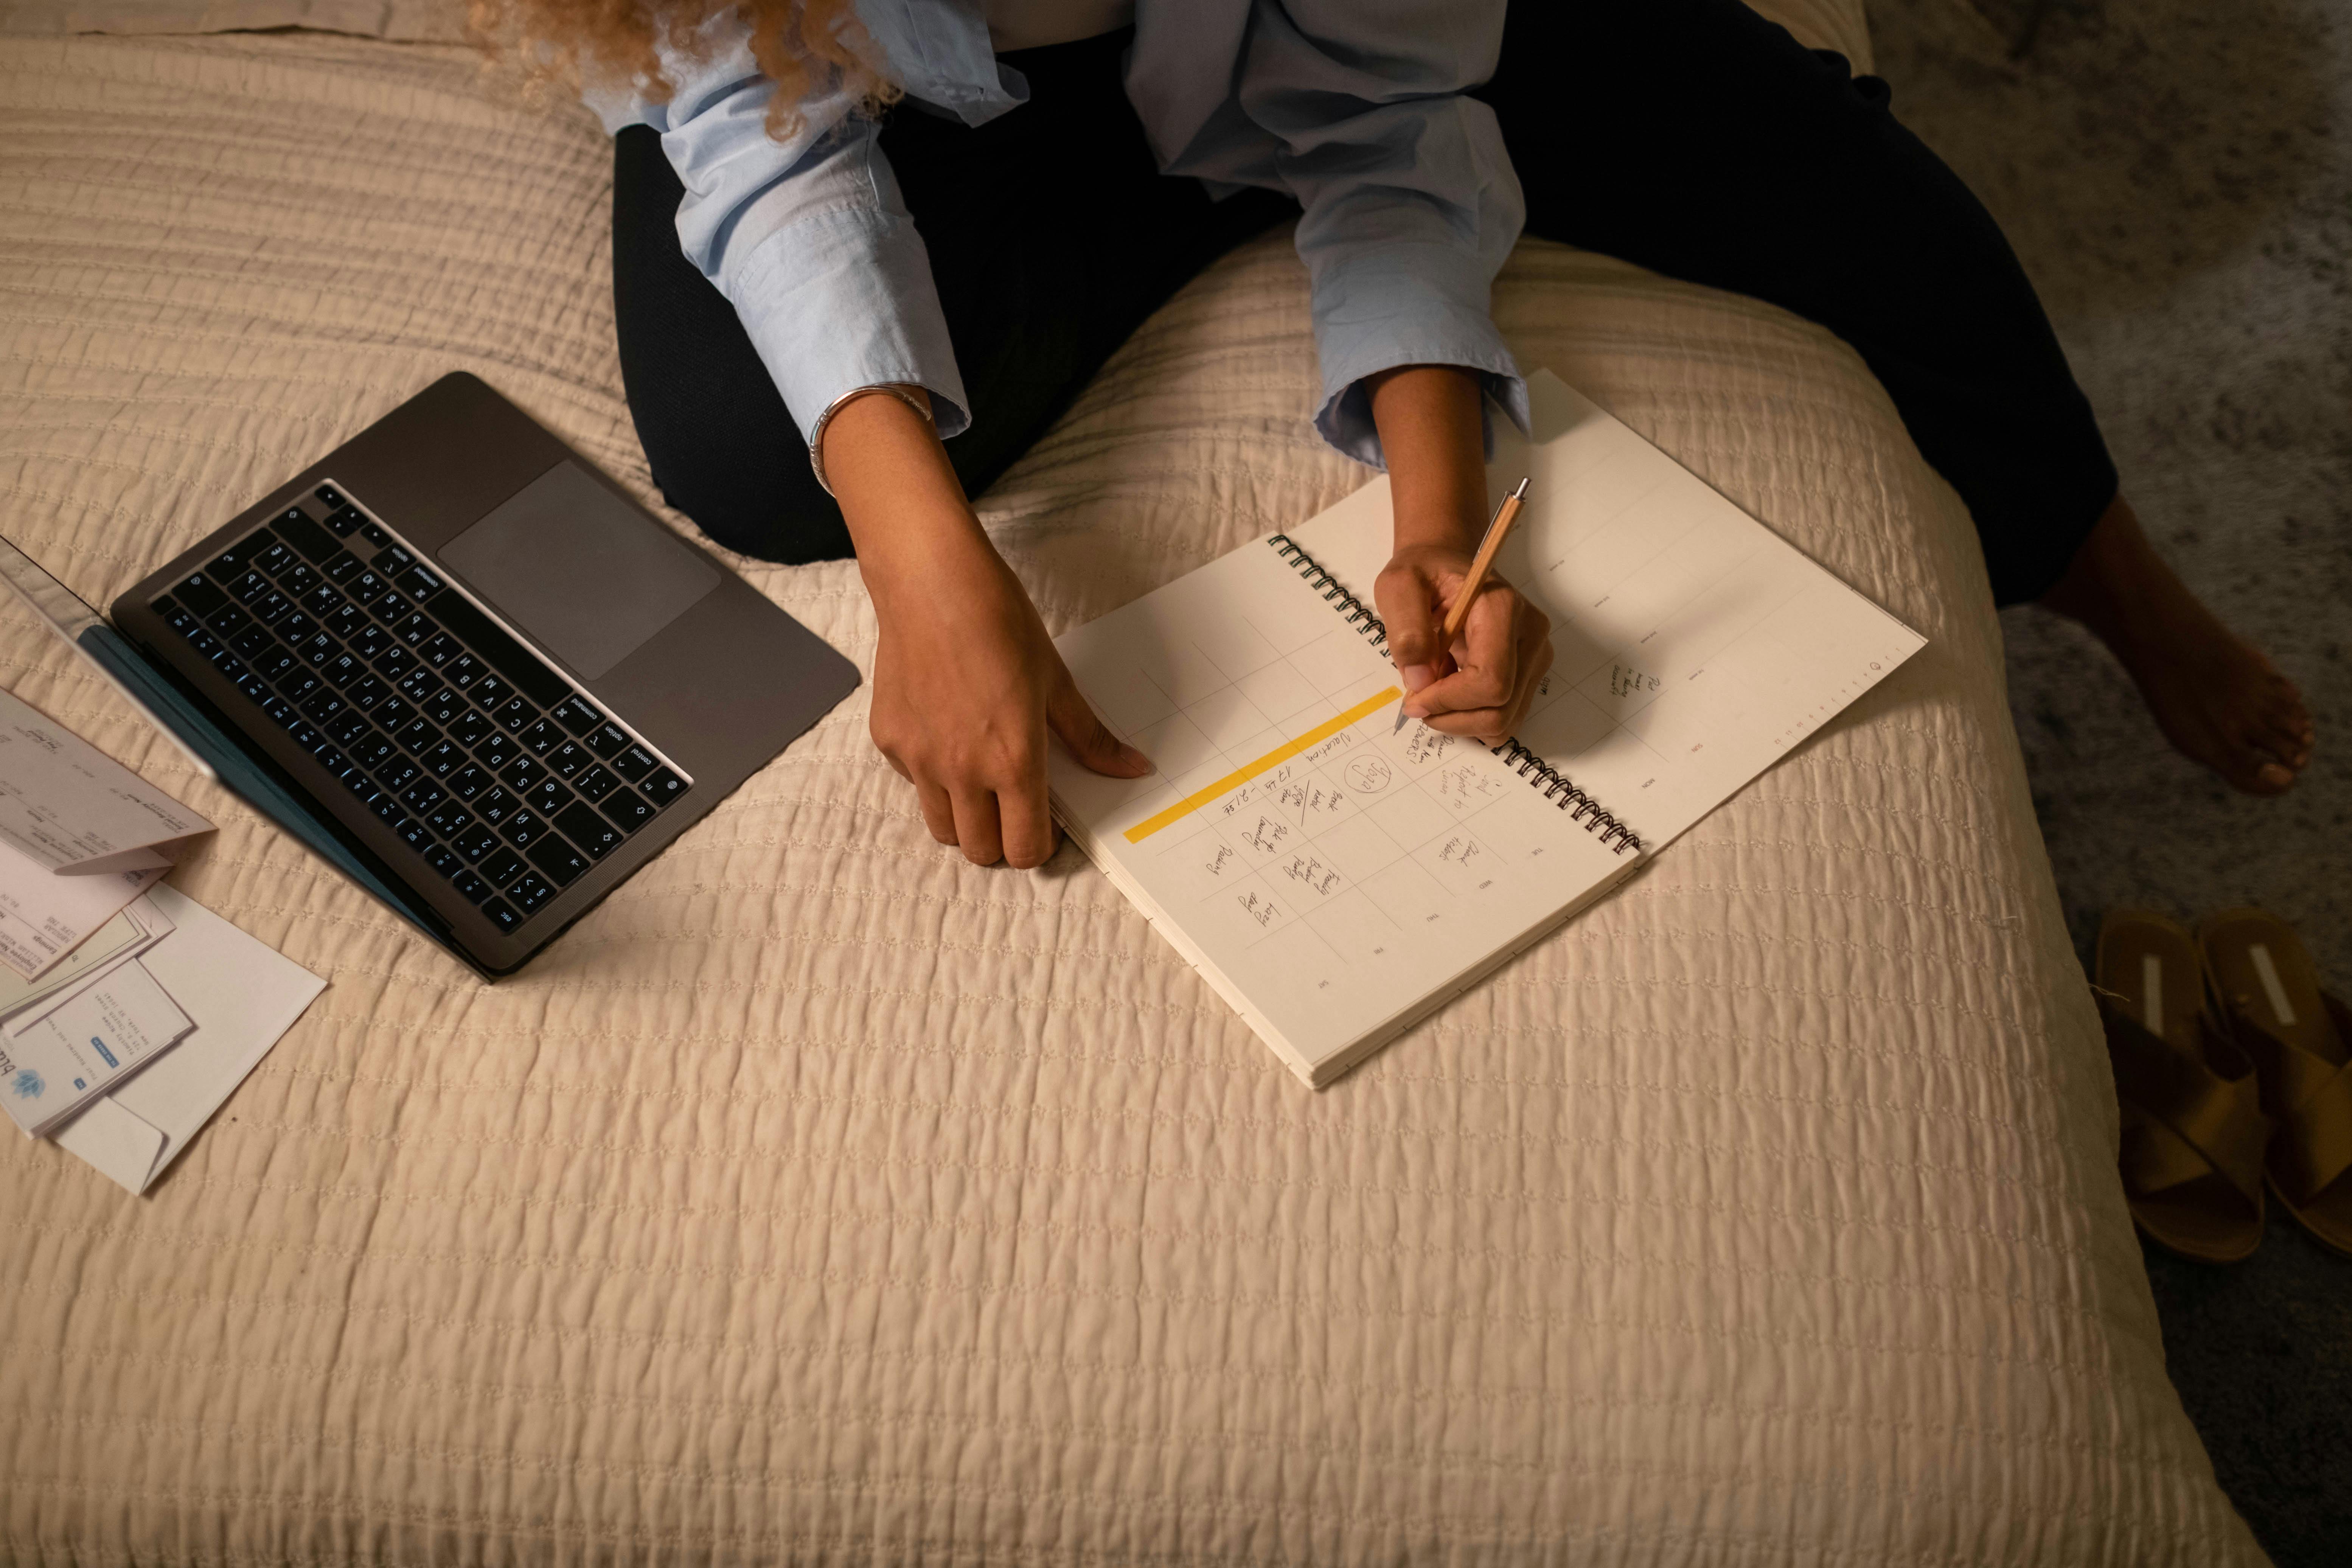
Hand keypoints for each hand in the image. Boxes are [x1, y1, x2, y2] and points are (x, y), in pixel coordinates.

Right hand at [867, 528, 1148, 866]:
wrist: (933, 582)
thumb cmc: (999, 623)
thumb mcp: (1056, 681)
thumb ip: (1089, 737)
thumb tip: (1133, 768)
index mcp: (1013, 761)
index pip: (1024, 848)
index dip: (1038, 845)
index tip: (1043, 826)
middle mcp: (962, 770)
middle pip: (981, 851)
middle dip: (1001, 840)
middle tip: (1012, 806)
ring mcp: (920, 759)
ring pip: (942, 828)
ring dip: (964, 818)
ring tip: (979, 779)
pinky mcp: (889, 740)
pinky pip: (913, 782)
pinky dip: (931, 775)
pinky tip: (945, 733)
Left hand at [1375, 542, 1551, 743]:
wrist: (1445, 565)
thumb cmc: (1424, 573)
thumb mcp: (1398, 587)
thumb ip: (1406, 632)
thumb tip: (1419, 681)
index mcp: (1502, 608)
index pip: (1490, 680)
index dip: (1448, 702)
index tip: (1414, 699)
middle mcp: (1530, 634)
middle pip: (1501, 710)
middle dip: (1452, 717)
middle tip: (1417, 701)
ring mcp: (1535, 655)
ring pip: (1505, 721)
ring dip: (1461, 720)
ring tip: (1435, 688)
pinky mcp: (1529, 672)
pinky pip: (1505, 716)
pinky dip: (1472, 716)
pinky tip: (1452, 689)